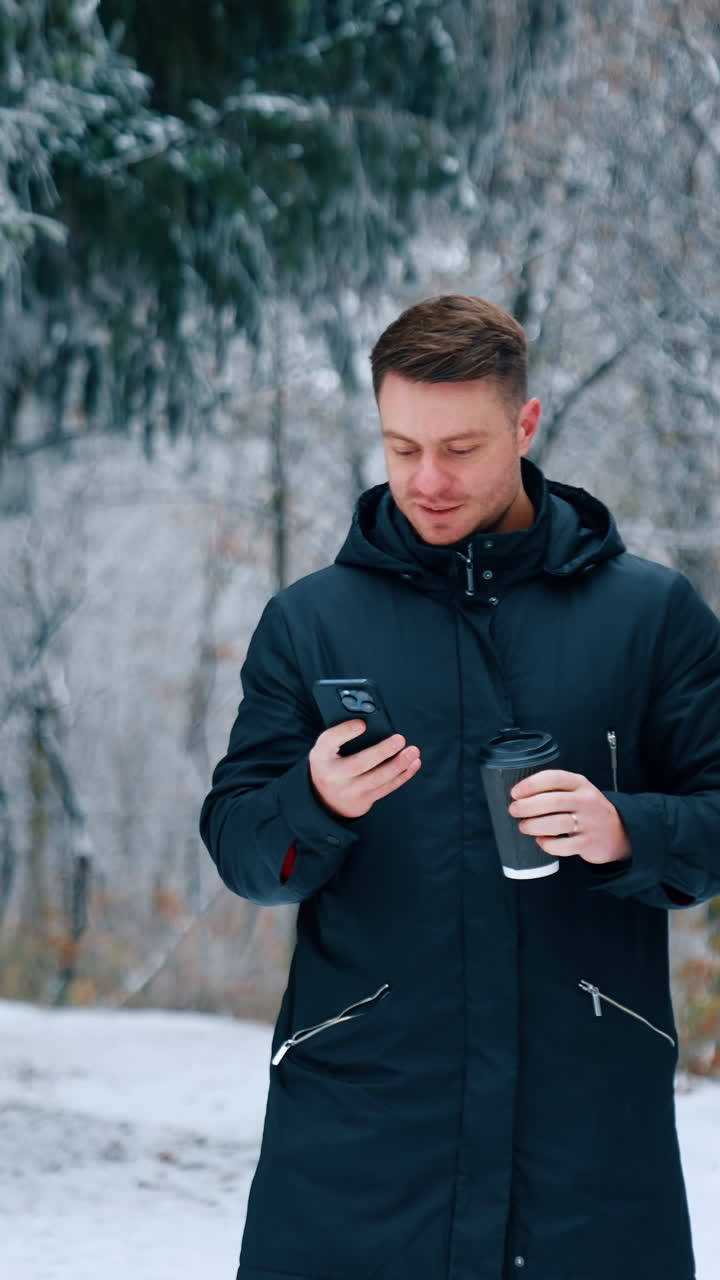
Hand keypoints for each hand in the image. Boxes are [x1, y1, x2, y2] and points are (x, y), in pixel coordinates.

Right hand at [309, 721, 421, 818]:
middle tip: (400, 739)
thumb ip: (343, 734)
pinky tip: (413, 764)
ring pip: (377, 779)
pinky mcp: (363, 800)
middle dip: (382, 751)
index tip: (362, 724)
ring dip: (399, 765)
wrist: (325, 800)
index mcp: (321, 755)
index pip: (329, 741)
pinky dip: (403, 776)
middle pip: (359, 764)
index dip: (345, 731)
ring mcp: (349, 791)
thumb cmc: (331, 763)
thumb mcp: (327, 748)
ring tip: (413, 751)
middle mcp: (333, 775)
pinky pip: (386, 788)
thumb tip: (370, 721)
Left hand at [507, 769, 630, 865]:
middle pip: (553, 801)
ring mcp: (589, 822)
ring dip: (534, 825)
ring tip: (524, 826)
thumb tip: (519, 796)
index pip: (553, 778)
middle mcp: (586, 800)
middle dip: (527, 806)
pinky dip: (548, 844)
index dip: (530, 784)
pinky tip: (541, 840)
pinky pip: (564, 846)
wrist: (620, 831)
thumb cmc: (588, 809)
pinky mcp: (589, 843)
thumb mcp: (577, 791)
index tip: (515, 792)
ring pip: (557, 823)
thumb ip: (554, 790)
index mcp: (580, 783)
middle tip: (514, 810)